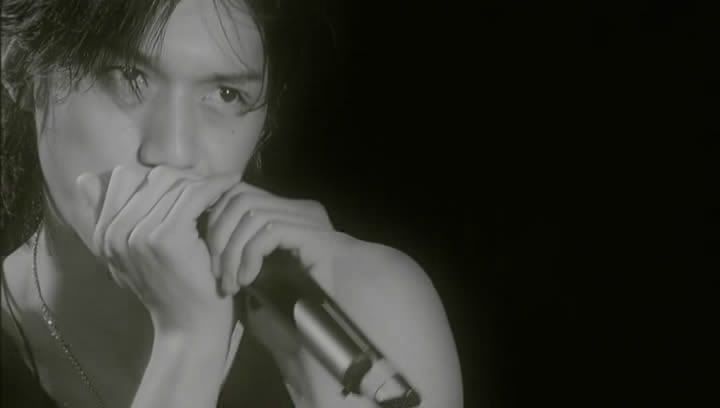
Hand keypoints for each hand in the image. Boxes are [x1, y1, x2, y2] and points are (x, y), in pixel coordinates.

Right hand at [76, 164, 239, 331]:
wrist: (189, 325)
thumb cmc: (172, 288)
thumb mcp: (133, 252)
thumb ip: (114, 217)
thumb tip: (86, 177)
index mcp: (102, 234)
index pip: (123, 177)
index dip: (157, 174)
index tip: (187, 180)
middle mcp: (113, 233)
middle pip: (151, 176)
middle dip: (184, 174)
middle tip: (210, 181)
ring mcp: (137, 234)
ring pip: (173, 181)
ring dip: (202, 179)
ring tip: (223, 183)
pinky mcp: (165, 236)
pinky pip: (194, 194)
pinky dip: (217, 185)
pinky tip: (232, 184)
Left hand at [204, 182, 353, 296]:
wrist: (349, 299)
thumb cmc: (311, 290)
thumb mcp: (272, 265)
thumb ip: (250, 248)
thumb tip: (213, 243)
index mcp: (287, 209)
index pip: (239, 193)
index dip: (216, 219)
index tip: (211, 257)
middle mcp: (296, 206)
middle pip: (238, 197)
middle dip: (218, 234)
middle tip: (216, 272)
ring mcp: (305, 216)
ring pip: (249, 214)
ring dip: (232, 251)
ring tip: (231, 283)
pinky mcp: (310, 231)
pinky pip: (266, 232)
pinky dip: (250, 256)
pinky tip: (249, 280)